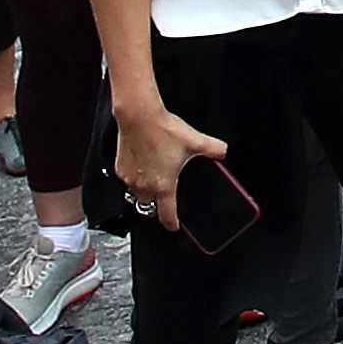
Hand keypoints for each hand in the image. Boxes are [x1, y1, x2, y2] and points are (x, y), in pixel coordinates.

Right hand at [112, 94, 233, 215]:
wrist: (139, 116)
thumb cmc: (164, 130)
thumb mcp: (196, 141)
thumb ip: (214, 149)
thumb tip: (224, 151)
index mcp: (163, 186)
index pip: (167, 215)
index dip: (172, 224)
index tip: (175, 227)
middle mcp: (144, 187)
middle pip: (149, 207)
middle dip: (157, 206)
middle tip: (164, 197)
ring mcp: (129, 179)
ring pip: (136, 194)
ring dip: (145, 192)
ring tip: (154, 180)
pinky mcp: (118, 168)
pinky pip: (126, 180)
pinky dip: (134, 178)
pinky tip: (143, 165)